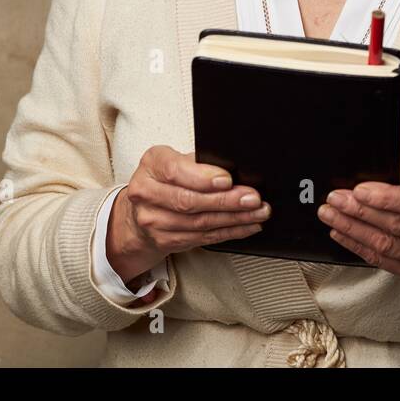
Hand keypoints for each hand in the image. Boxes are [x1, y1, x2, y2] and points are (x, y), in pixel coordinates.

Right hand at [106, 146, 271, 283]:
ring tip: (257, 212)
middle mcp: (146, 193)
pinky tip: (247, 226)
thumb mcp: (176, 160)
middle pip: (189, 201)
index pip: (175, 171)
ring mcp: (153, 221)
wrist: (142, 210)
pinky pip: (202, 238)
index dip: (203, 177)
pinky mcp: (165, 240)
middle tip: (252, 198)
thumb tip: (235, 167)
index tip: (228, 179)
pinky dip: (229, 232)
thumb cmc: (165, 179)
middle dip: (226, 201)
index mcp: (151, 165)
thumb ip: (198, 162)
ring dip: (234, 219)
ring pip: (199, 223)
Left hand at [315, 167, 399, 316]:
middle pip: (397, 226)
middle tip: (335, 199)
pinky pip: (381, 261)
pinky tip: (341, 233)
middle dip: (360, 212)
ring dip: (352, 230)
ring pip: (385, 245)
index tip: (358, 190)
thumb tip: (369, 183)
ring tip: (331, 215)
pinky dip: (357, 246)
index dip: (385, 198)